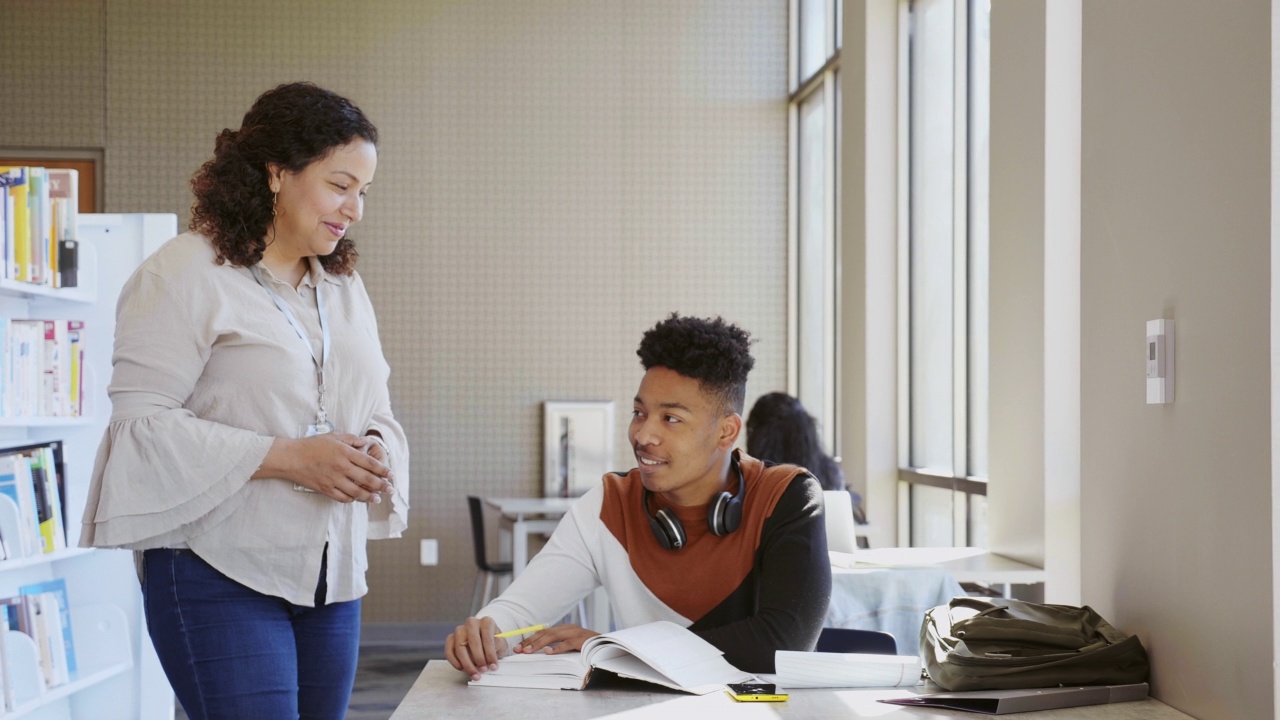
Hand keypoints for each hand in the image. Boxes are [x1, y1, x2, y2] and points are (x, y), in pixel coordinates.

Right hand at [257, 434, 391, 502]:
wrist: (291, 458)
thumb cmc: (312, 445)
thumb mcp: (334, 437)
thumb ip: (352, 439)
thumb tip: (367, 442)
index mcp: (345, 453)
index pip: (370, 463)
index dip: (383, 470)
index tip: (391, 474)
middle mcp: (342, 467)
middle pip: (367, 479)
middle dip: (381, 485)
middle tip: (390, 490)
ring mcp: (334, 480)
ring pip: (356, 492)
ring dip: (369, 496)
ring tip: (377, 499)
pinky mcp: (325, 489)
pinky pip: (342, 498)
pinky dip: (352, 500)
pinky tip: (357, 499)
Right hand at [445, 617, 509, 679]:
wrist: (486, 643)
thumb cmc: (494, 643)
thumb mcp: (501, 644)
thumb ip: (498, 646)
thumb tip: (491, 654)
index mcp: (486, 622)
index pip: (487, 637)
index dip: (490, 653)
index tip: (493, 666)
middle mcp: (472, 623)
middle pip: (472, 640)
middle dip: (478, 658)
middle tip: (483, 670)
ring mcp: (460, 630)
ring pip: (459, 646)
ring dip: (467, 663)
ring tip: (474, 673)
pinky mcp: (451, 638)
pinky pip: (449, 650)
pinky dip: (454, 662)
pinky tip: (462, 669)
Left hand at [512, 624, 599, 655]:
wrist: (607, 645)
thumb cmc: (588, 648)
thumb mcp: (571, 645)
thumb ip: (559, 645)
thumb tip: (542, 653)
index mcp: (564, 629)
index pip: (543, 632)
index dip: (530, 639)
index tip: (518, 647)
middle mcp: (568, 629)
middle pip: (545, 633)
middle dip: (531, 641)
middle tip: (519, 649)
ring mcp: (575, 633)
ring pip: (553, 637)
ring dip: (539, 644)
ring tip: (528, 651)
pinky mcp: (581, 641)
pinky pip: (567, 644)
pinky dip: (557, 648)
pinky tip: (548, 652)